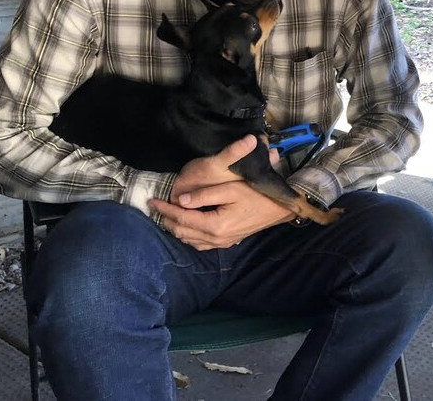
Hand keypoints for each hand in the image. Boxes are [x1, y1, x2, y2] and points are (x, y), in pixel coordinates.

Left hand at [148, 135, 293, 249]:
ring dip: (176, 228)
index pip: (182, 217)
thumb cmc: (257, 195)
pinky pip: (200, 244)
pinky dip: (188, 236)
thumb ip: (205, 195)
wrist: (279, 209)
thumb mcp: (231, 189)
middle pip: (182, 231)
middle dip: (167, 219)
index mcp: (215, 225)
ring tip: (166, 216)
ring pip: (189, 240)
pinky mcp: (227, 243)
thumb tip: (180, 199)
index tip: (152, 200)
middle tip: (156, 208)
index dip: (165, 209)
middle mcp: (216, 238)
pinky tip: (185, 228)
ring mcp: (222, 243)